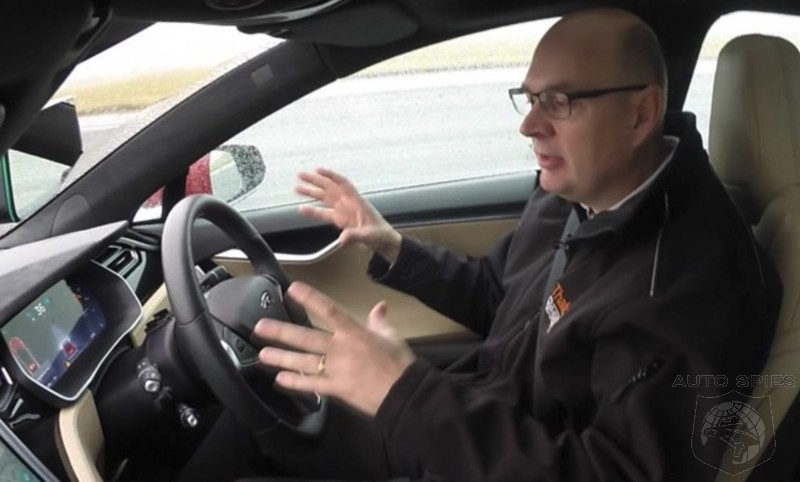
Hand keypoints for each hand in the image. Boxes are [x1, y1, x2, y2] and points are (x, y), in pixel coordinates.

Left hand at [255, 282, 415, 416]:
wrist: (405, 393)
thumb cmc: (399, 363)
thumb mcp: (391, 336)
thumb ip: (379, 321)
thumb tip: (379, 306)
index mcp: (355, 332)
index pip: (328, 310)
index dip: (309, 298)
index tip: (292, 289)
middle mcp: (341, 348)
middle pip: (307, 337)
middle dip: (282, 332)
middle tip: (260, 327)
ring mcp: (336, 369)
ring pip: (304, 361)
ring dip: (282, 357)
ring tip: (263, 354)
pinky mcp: (336, 389)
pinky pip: (312, 385)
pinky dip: (296, 383)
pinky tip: (280, 380)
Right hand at [295, 168, 401, 262]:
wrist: (384, 242)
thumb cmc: (381, 234)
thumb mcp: (370, 236)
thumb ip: (355, 236)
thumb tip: (343, 238)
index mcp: (357, 202)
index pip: (343, 183)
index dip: (330, 176)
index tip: (318, 170)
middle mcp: (349, 203)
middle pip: (330, 188)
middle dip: (315, 181)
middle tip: (301, 175)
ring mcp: (343, 210)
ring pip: (325, 198)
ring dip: (311, 192)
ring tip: (297, 188)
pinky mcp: (340, 220)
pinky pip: (324, 213)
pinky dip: (313, 210)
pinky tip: (303, 208)